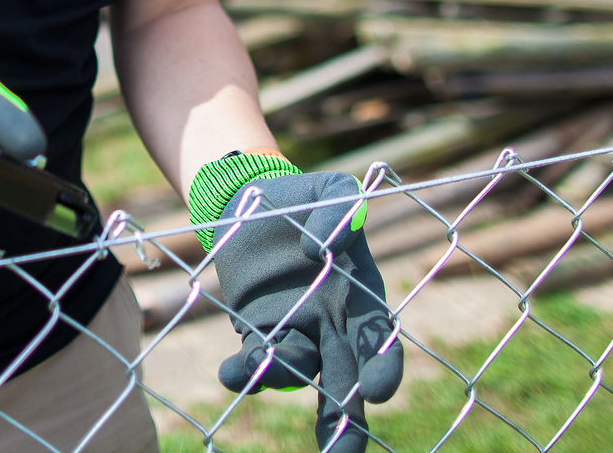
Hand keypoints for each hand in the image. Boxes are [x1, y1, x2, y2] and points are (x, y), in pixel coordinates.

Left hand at [211, 171, 403, 452]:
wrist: (254, 200)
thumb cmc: (304, 196)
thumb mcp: (330, 189)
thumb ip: (341, 207)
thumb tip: (322, 245)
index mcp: (362, 295)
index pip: (380, 339)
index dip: (382, 366)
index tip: (378, 391)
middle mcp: (334, 324)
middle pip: (347, 381)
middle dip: (347, 423)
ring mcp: (296, 332)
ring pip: (298, 372)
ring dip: (280, 381)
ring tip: (254, 374)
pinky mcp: (257, 332)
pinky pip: (256, 359)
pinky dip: (244, 370)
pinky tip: (230, 371)